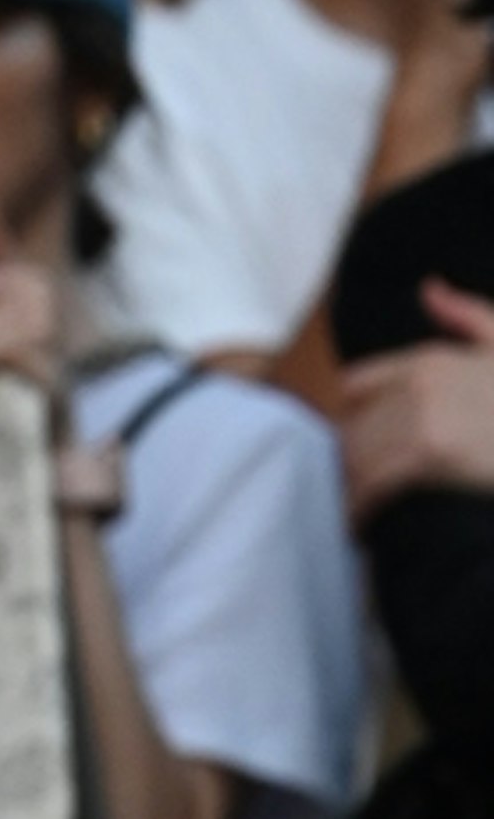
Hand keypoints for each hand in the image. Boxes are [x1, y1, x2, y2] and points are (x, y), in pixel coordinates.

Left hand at [337, 282, 493, 519]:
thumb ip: (467, 315)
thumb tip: (427, 288)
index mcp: (430, 360)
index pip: (355, 387)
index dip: (354, 419)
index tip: (360, 447)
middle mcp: (419, 384)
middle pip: (352, 426)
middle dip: (350, 460)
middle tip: (355, 490)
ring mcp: (424, 417)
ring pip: (357, 457)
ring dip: (352, 489)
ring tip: (358, 514)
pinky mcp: (431, 455)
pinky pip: (374, 484)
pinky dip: (362, 509)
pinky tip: (365, 529)